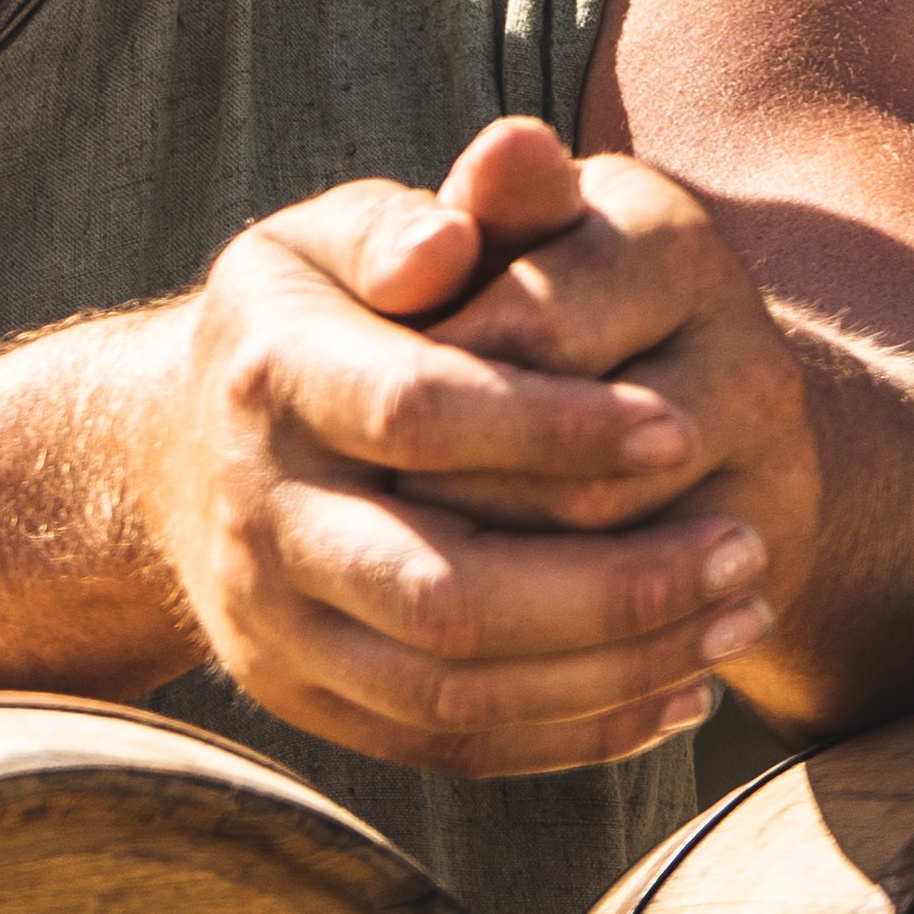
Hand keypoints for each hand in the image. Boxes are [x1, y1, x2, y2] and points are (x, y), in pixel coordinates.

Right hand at [146, 120, 790, 774]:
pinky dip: (575, 732)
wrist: (166, 454)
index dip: (558, 429)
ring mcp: (270, 622)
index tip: (687, 425)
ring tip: (739, 616)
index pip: (420, 415)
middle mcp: (256, 513)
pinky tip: (677, 687)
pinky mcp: (300, 696)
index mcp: (268, 375)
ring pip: (454, 691)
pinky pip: (449, 746)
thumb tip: (511, 167)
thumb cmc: (306, 322)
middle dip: (616, 587)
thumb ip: (430, 209)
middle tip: (748, 549)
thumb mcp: (333, 235)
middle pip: (442, 593)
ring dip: (616, 670)